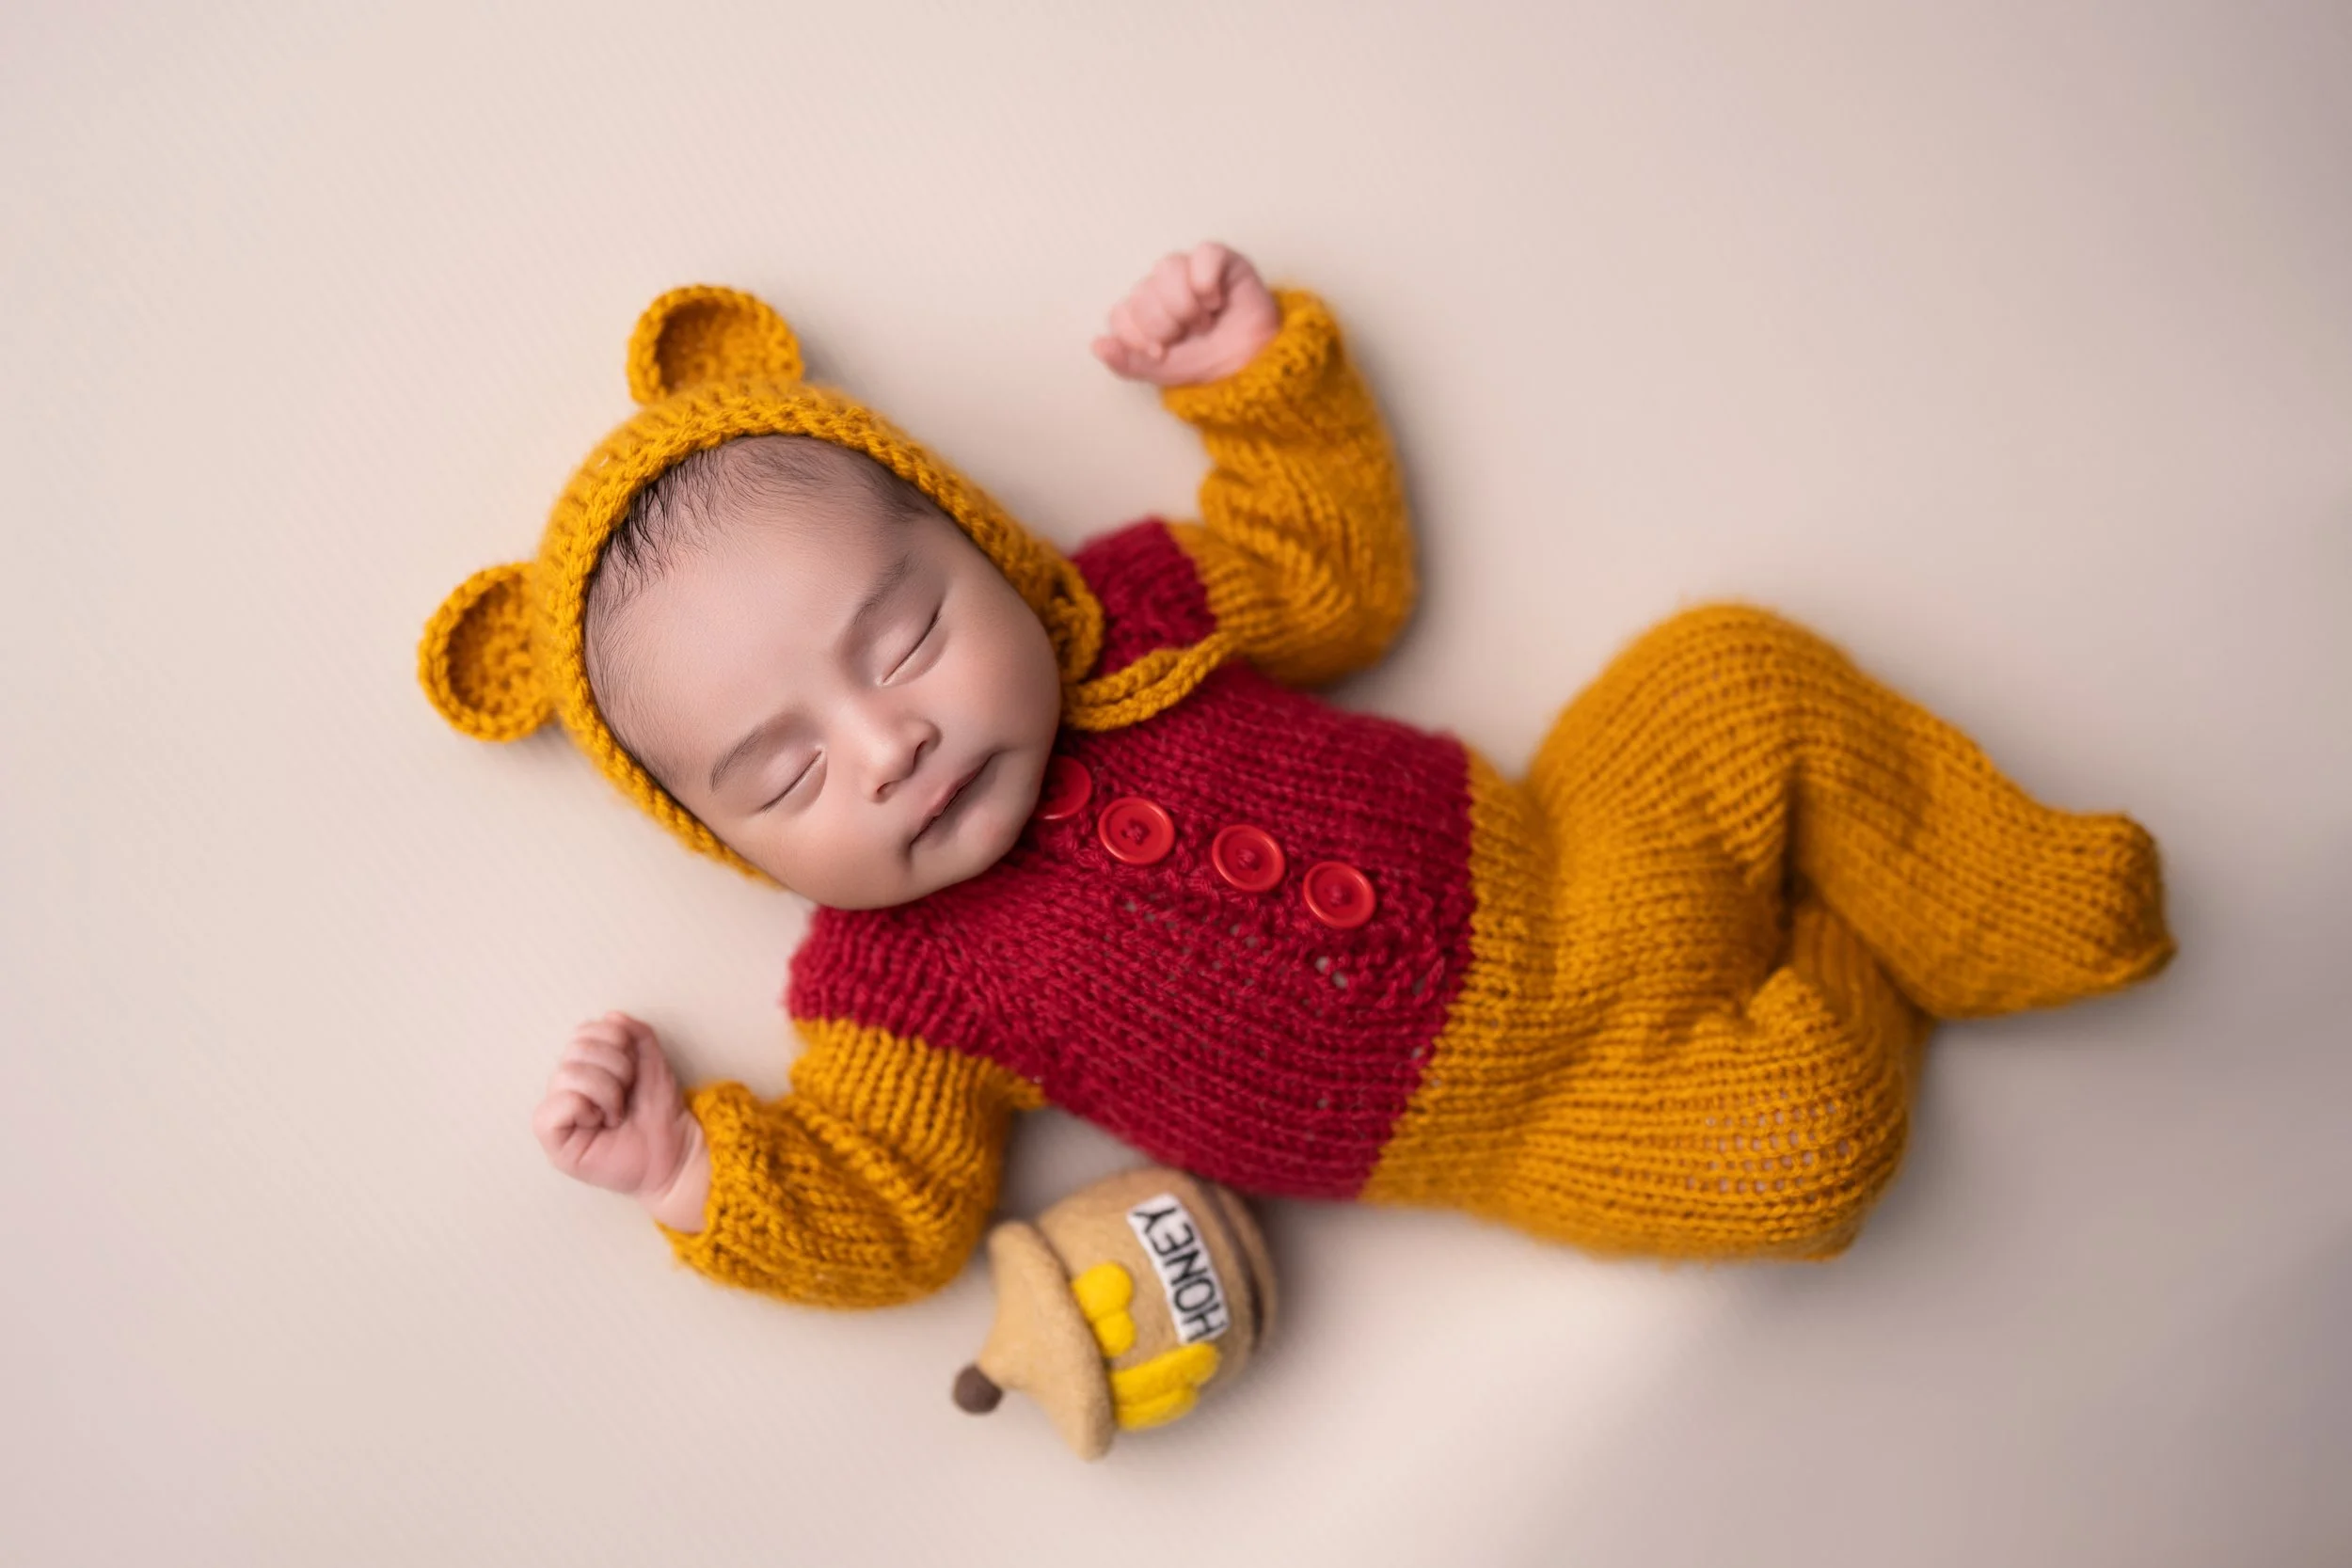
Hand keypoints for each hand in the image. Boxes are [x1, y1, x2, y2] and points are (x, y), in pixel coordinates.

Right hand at [532, 1011, 706, 1228]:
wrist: (675, 1150)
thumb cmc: (658, 1110)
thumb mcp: (652, 1061)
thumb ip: (635, 1034)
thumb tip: (611, 1016)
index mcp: (584, 1066)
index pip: (583, 1031)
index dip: (616, 1043)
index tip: (633, 1071)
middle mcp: (564, 1087)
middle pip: (575, 1049)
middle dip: (616, 1068)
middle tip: (627, 1095)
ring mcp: (557, 1114)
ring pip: (566, 1074)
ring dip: (606, 1091)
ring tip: (617, 1112)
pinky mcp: (553, 1142)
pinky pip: (551, 1109)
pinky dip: (583, 1108)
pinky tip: (600, 1123)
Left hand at [1091, 241, 1280, 387]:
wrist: (1248, 366)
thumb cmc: (1205, 362)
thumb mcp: (1160, 371)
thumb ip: (1126, 362)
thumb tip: (1097, 345)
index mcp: (1143, 310)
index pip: (1120, 313)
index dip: (1137, 337)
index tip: (1160, 353)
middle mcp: (1161, 285)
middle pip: (1143, 293)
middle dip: (1165, 325)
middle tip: (1188, 335)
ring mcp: (1190, 269)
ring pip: (1168, 269)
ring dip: (1184, 305)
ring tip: (1204, 321)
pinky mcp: (1220, 259)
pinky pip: (1204, 255)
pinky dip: (1206, 282)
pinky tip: (1216, 302)